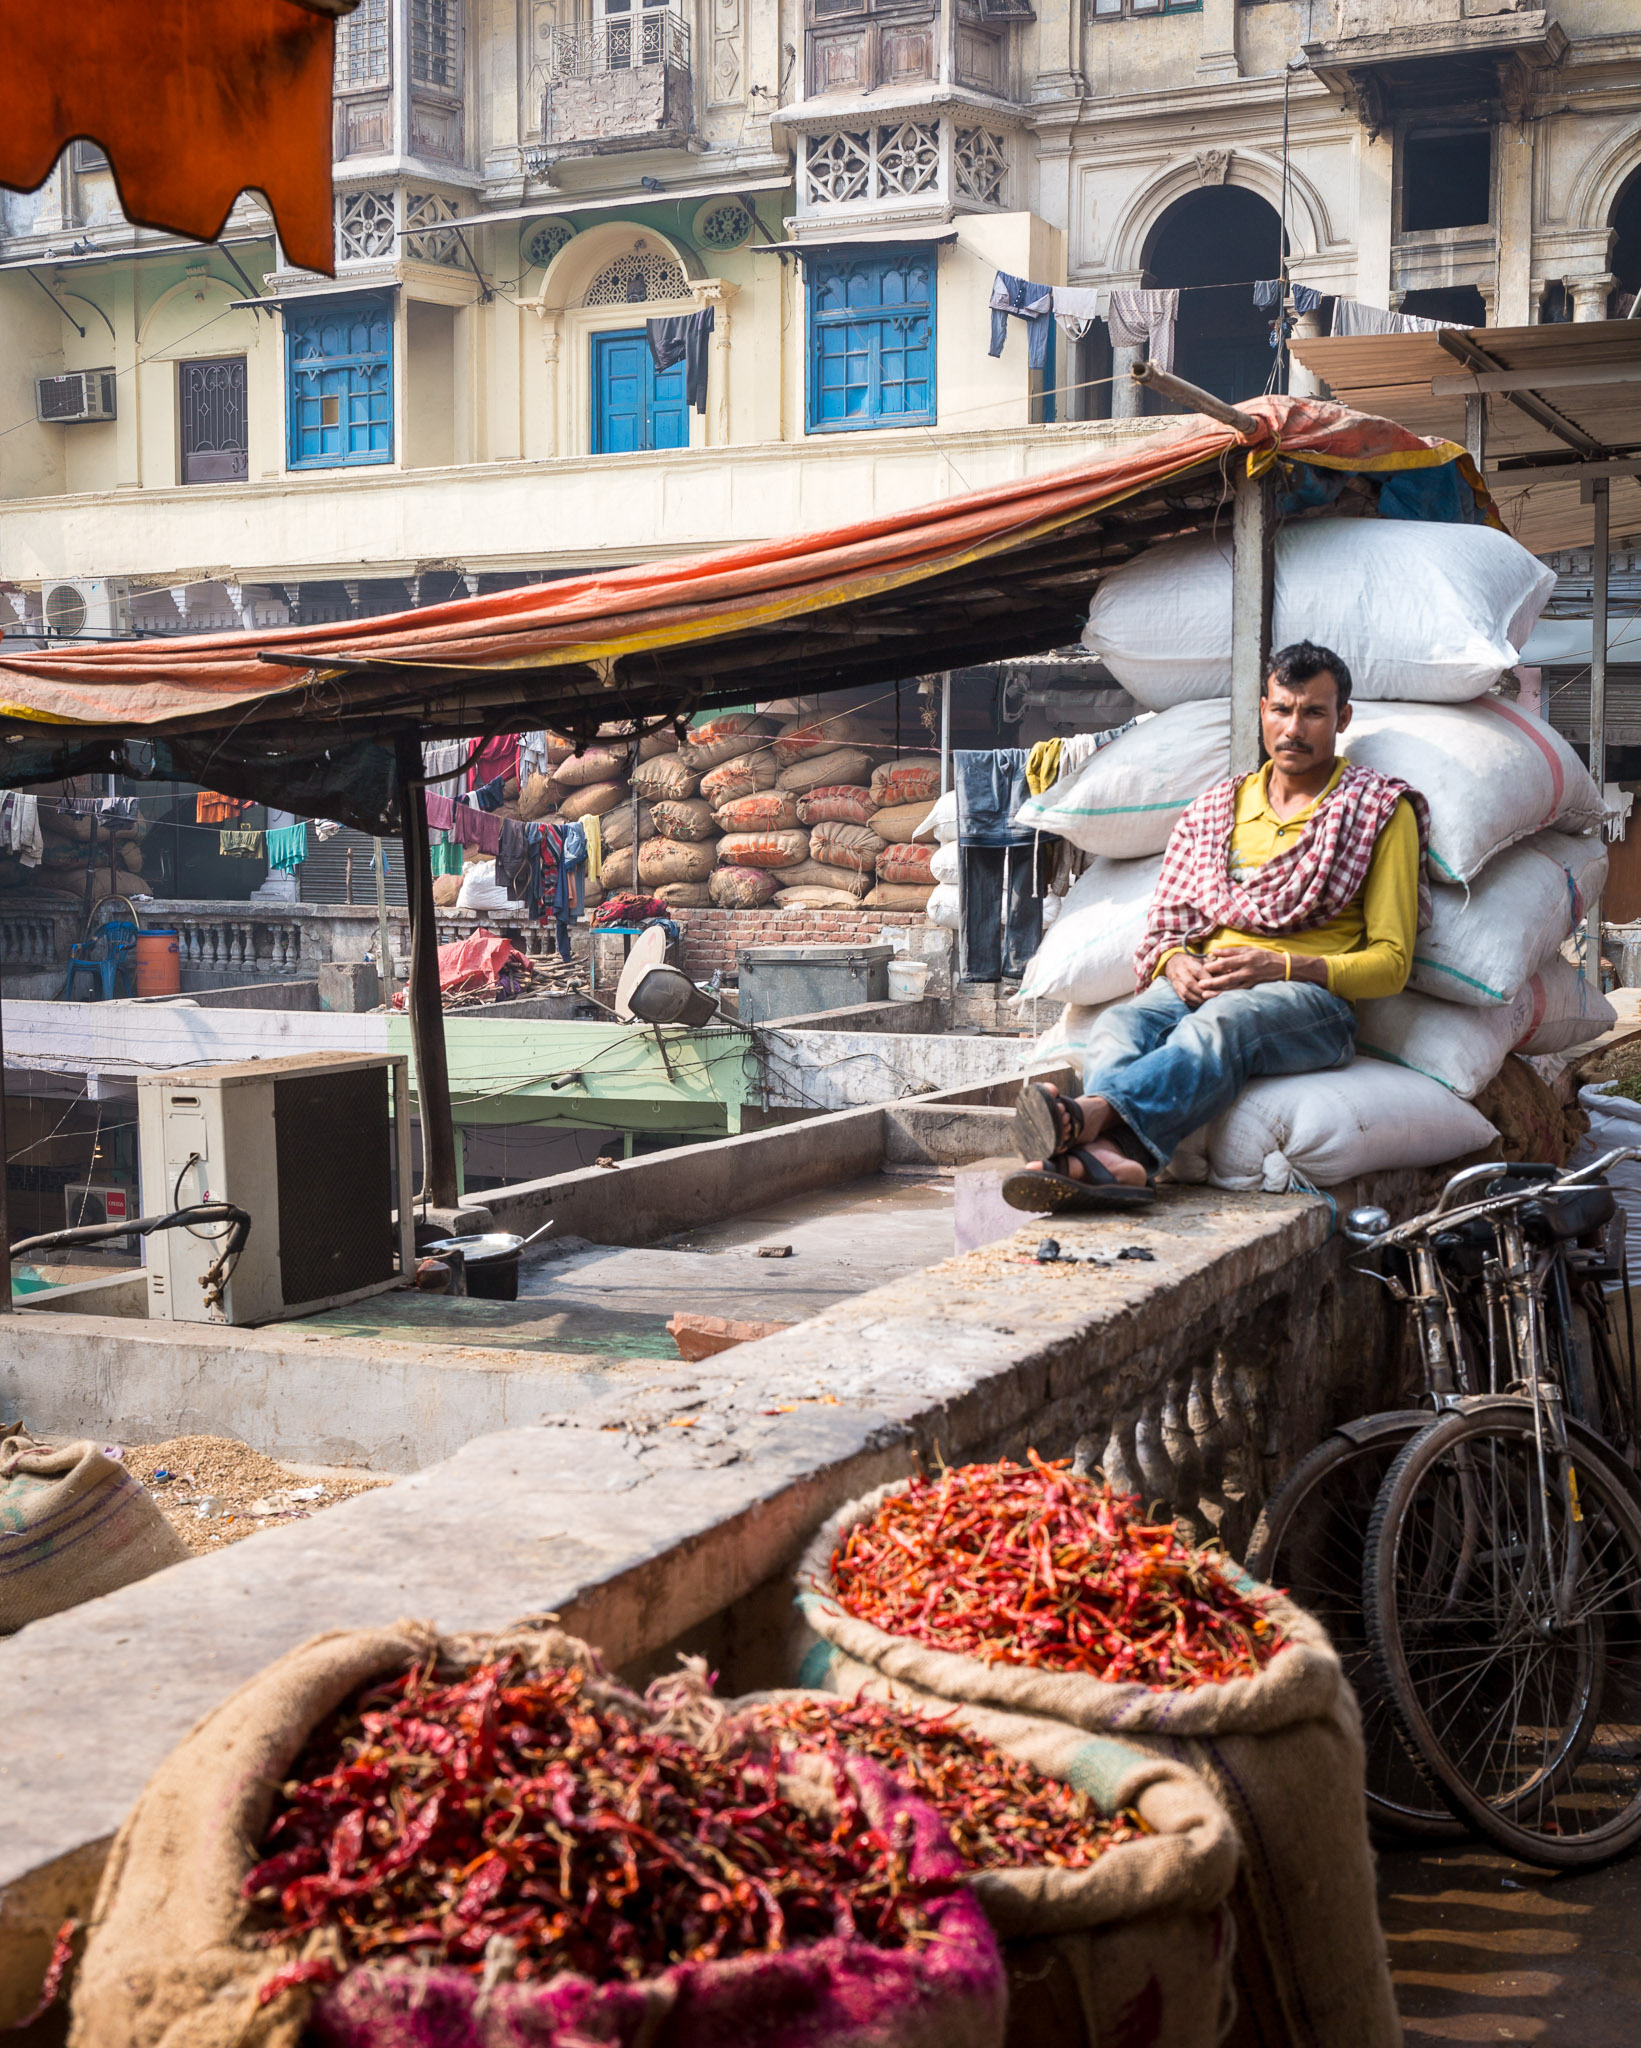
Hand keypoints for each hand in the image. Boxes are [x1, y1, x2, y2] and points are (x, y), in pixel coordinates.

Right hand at [1163, 950, 1216, 1007]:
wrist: (1174, 963)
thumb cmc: (1194, 962)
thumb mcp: (1204, 961)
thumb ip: (1215, 967)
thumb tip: (1230, 973)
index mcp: (1189, 962)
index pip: (1198, 972)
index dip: (1209, 980)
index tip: (1220, 985)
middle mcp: (1180, 972)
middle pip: (1191, 984)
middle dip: (1205, 992)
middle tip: (1217, 997)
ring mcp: (1176, 982)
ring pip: (1187, 993)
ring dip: (1200, 999)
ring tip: (1211, 1002)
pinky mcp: (1176, 990)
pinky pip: (1184, 999)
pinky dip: (1194, 1003)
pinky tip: (1203, 1004)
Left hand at [1197, 946, 1325, 993]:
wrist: (1283, 968)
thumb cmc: (1263, 957)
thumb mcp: (1248, 949)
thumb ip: (1231, 951)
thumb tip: (1214, 952)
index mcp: (1246, 959)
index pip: (1227, 963)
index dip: (1214, 966)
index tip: (1204, 968)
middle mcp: (1248, 971)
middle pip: (1227, 978)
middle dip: (1213, 982)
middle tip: (1200, 984)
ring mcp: (1251, 982)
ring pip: (1232, 989)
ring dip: (1217, 993)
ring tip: (1205, 995)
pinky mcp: (1253, 989)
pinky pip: (1238, 994)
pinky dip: (1227, 997)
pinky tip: (1218, 999)